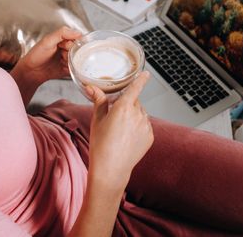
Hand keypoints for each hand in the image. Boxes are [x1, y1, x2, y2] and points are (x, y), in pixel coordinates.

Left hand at [14, 26, 81, 84]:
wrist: (31, 72)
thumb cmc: (36, 55)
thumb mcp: (48, 40)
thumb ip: (62, 33)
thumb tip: (77, 32)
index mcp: (63, 39)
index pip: (77, 38)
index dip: (73, 42)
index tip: (65, 46)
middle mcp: (67, 48)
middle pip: (79, 49)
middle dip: (71, 53)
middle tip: (61, 55)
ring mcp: (68, 59)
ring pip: (79, 60)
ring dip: (70, 62)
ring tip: (60, 62)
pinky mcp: (68, 69)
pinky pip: (76, 69)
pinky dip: (70, 69)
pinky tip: (62, 68)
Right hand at [85, 71, 152, 191]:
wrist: (111, 168)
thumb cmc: (101, 144)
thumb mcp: (97, 120)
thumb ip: (99, 101)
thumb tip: (92, 87)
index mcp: (123, 107)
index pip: (135, 88)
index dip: (141, 80)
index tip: (146, 74)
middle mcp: (137, 114)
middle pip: (134, 102)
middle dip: (127, 105)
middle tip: (114, 117)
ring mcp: (146, 126)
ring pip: (140, 113)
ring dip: (133, 116)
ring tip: (120, 130)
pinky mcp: (150, 136)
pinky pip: (145, 125)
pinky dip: (138, 127)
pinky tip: (127, 137)